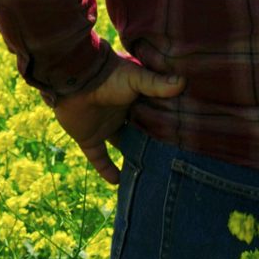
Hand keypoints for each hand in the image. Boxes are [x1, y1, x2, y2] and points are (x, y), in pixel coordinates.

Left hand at [52, 51, 185, 186]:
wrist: (74, 79)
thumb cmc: (108, 75)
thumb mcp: (136, 78)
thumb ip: (157, 84)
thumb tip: (184, 82)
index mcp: (133, 99)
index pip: (153, 115)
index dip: (164, 126)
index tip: (182, 139)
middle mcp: (120, 115)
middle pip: (139, 133)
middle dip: (150, 144)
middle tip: (169, 162)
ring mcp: (104, 127)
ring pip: (121, 146)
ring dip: (130, 159)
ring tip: (149, 176)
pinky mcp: (89, 137)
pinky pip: (98, 158)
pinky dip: (106, 170)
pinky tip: (118, 183)